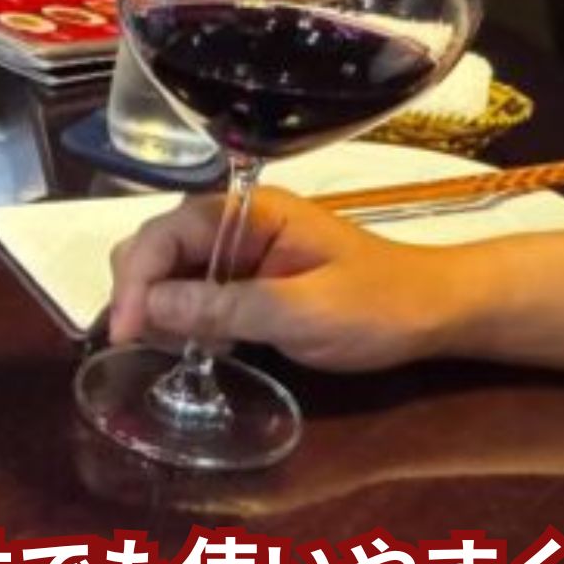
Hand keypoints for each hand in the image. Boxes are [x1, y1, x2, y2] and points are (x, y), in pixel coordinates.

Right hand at [107, 187, 487, 371]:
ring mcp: (241, 252)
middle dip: (136, 291)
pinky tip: (188, 348)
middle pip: (157, 246)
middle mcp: (237, 224)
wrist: (437, 312)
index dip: (136, 280)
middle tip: (137, 345)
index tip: (126, 332)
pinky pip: (194, 293)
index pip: (166, 233)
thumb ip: (225, 307)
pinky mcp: (248, 281)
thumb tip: (150, 307)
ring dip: (154, 308)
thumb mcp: (302, 312)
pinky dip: (179, 320)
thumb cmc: (379, 306)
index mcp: (251, 212)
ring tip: (160, 350)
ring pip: (169, 271)